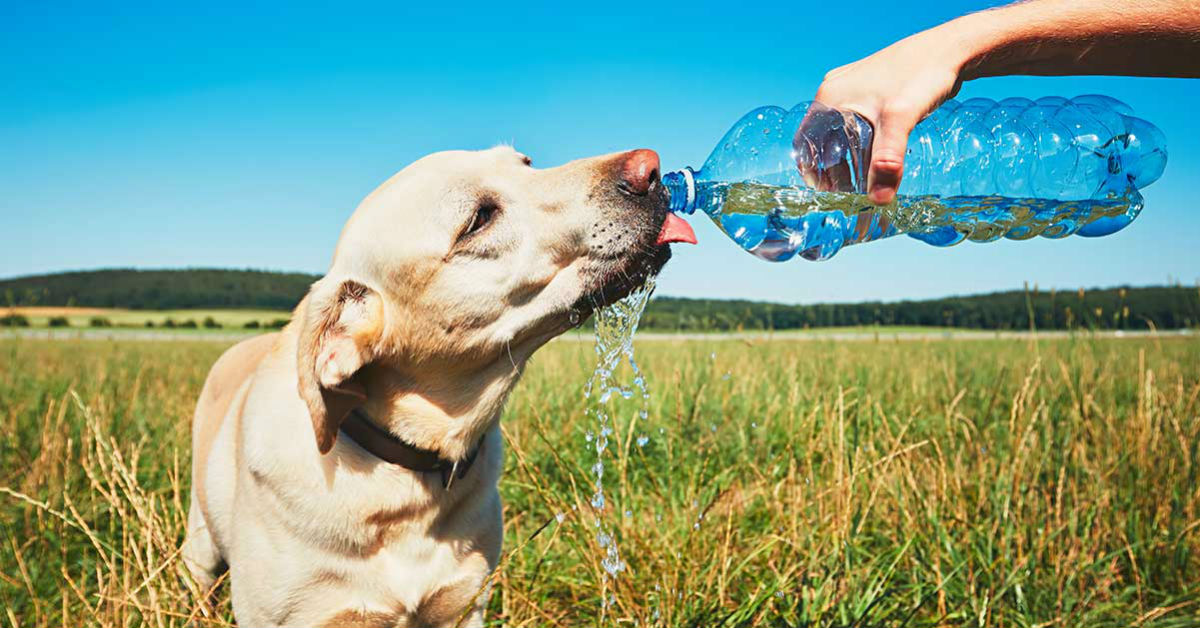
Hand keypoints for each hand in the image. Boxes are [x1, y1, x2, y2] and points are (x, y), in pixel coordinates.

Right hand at [806, 25, 968, 203]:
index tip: (826, 194)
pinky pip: (856, 121)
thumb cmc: (921, 75)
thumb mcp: (901, 120)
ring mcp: (853, 87)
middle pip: (822, 138)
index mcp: (830, 97)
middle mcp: (836, 90)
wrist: (950, 49)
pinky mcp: (870, 88)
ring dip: (847, 156)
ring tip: (863, 179)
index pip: (806, 142)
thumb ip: (887, 160)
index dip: (812, 170)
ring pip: (840, 131)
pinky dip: (861, 142)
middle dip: (832, 168)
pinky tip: (877, 154)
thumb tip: (879, 201)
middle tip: (848, 192)